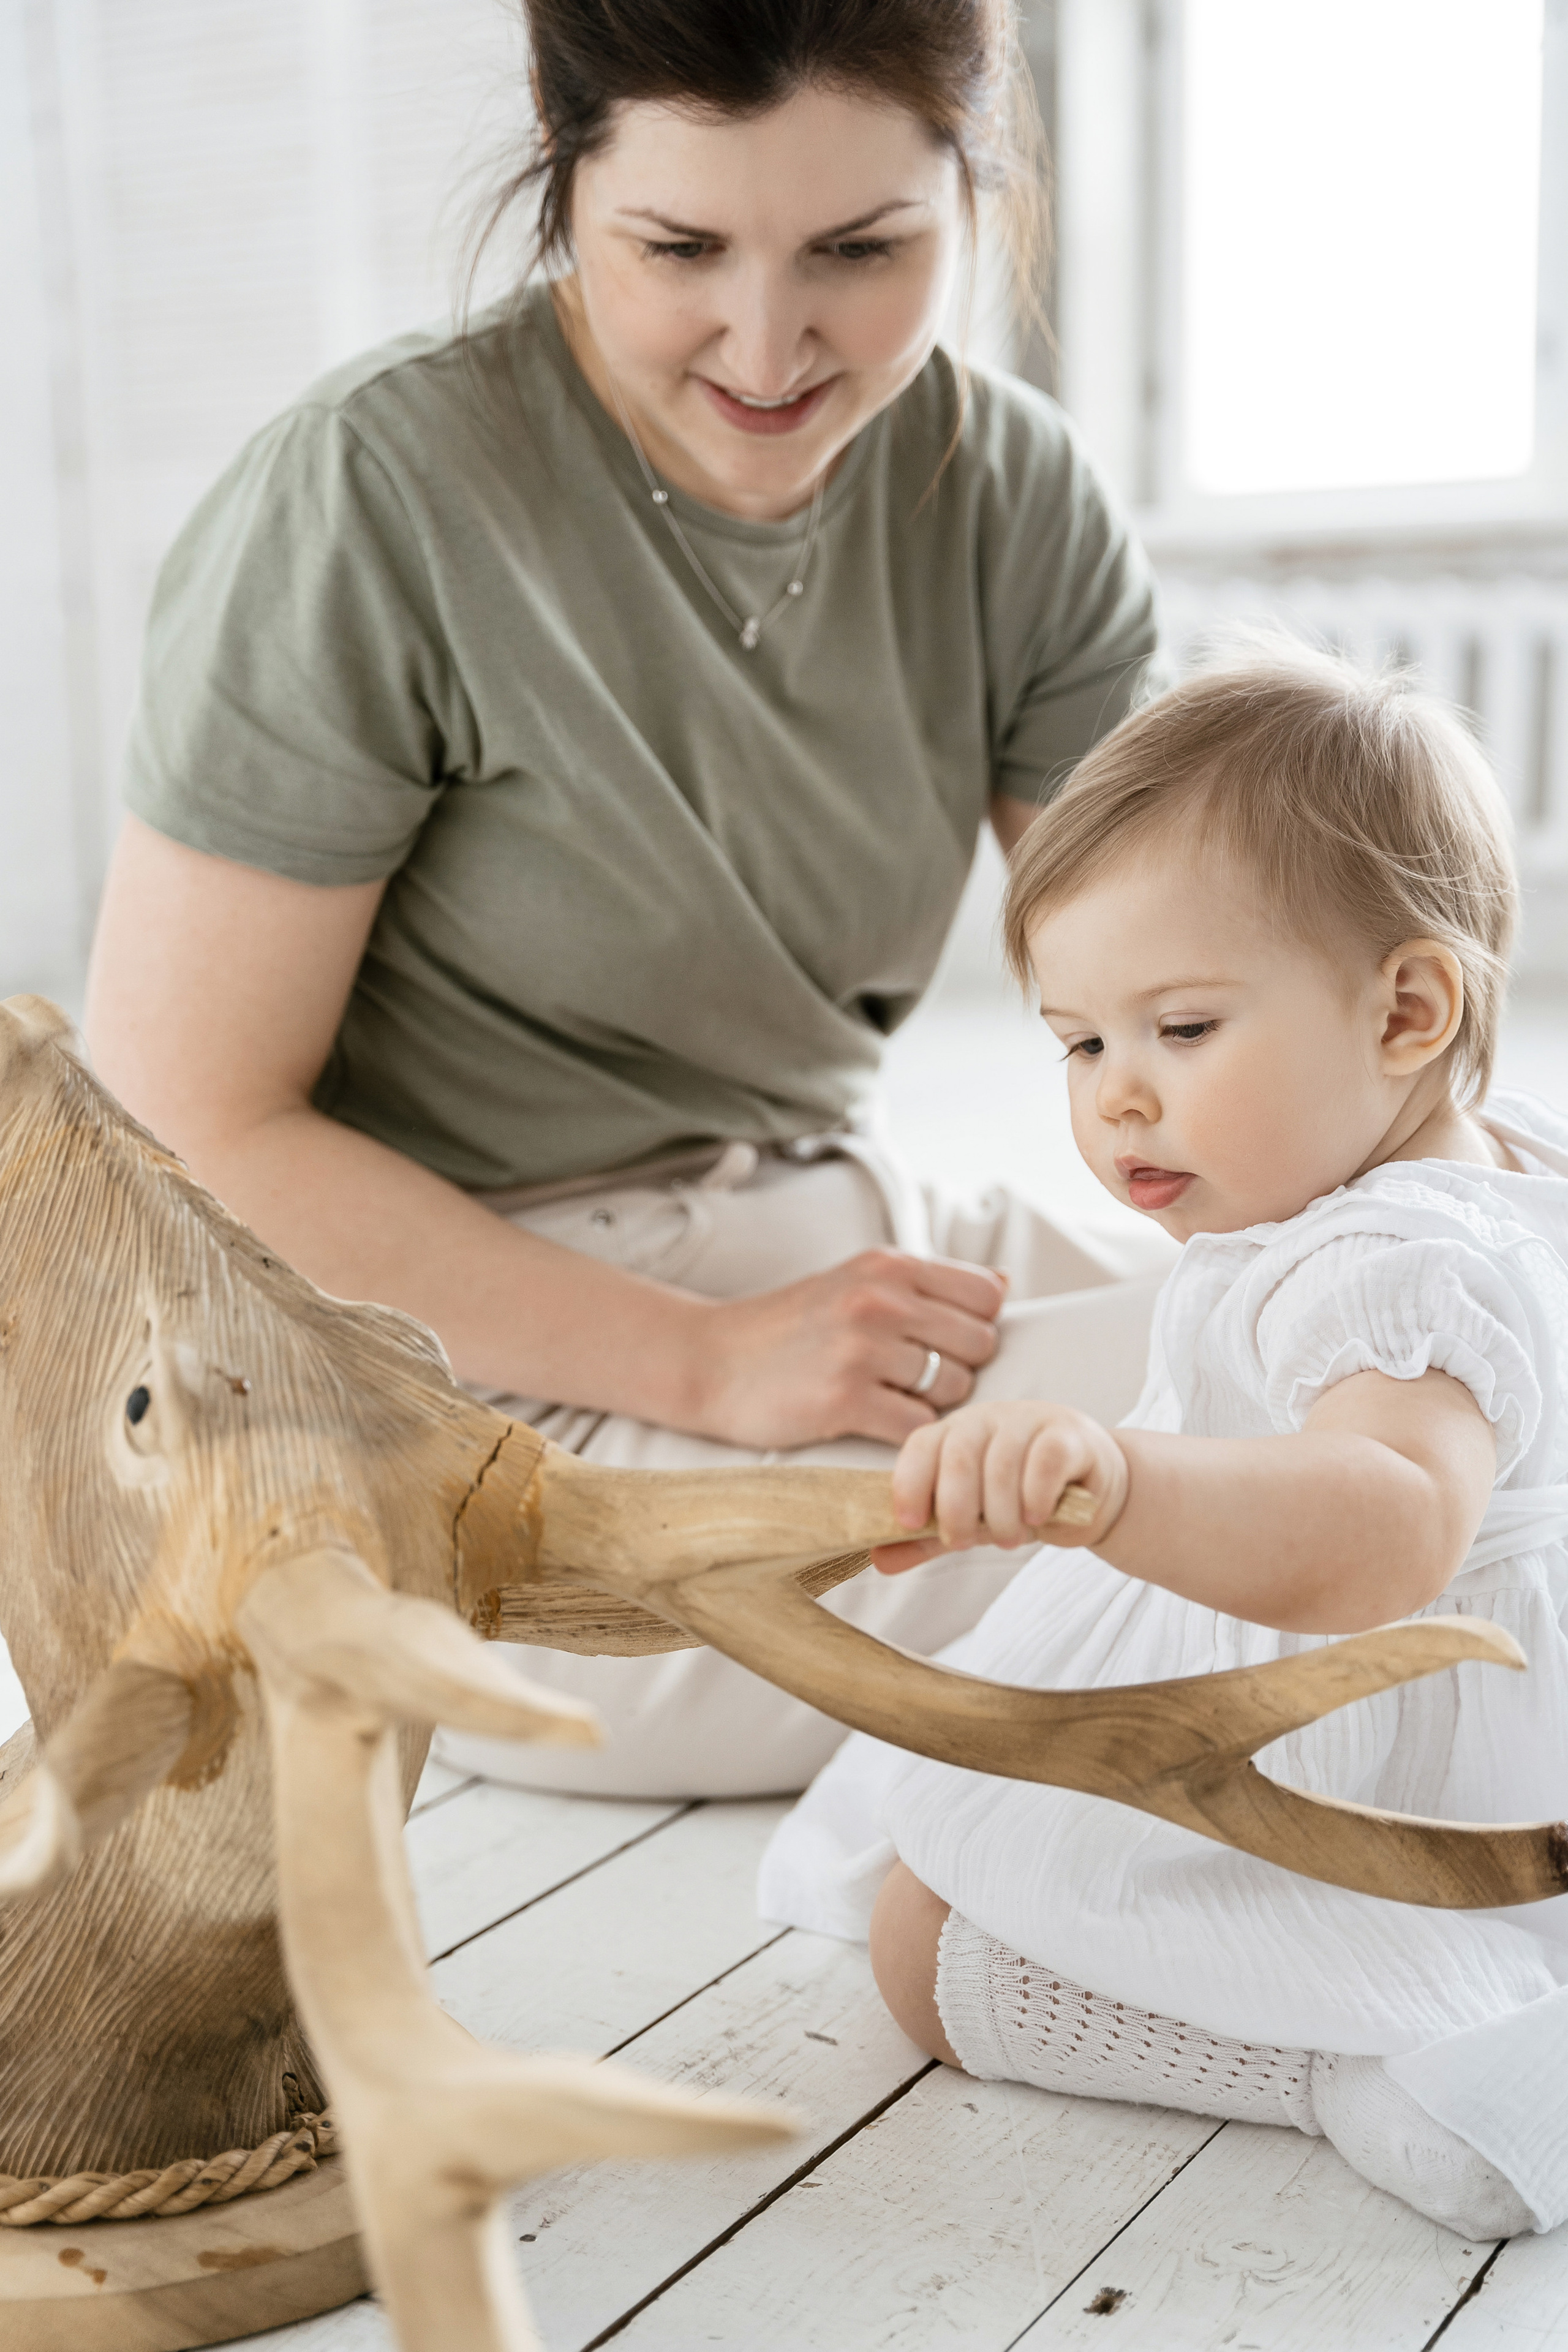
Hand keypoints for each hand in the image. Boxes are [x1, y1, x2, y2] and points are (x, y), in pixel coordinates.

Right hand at [688, 1250, 1005, 1449]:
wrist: (708, 1361)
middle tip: (913, 1378)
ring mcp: (862, 1349)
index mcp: (888, 1265)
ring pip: (955, 1389)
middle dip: (957, 1368)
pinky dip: (908, 1436)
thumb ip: (927, 1284)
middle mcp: (880, 1299)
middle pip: (979, 1344)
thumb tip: (1004, 1283)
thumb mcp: (856, 1281)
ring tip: (889, 1399)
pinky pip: (919, 1428)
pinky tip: (875, 1423)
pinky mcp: (843, 1400)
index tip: (940, 1342)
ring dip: (932, 1404)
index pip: (986, 1295)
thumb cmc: (790, 1327)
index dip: (973, 1326)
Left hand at [871, 1398, 1128, 1573]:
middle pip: (959, 1456)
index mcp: (953, 1434)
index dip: (909, 1484)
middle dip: (956, 1509)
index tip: (910, 1523)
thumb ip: (927, 1539)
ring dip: (1001, 1514)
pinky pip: (1044, 1462)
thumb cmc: (1020, 1501)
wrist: (1090, 1493)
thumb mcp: (970, 1522)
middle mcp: (987, 1419)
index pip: (920, 1447)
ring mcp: (1029, 1421)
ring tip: (1009, 1538)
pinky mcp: (1068, 1435)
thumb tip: (878, 1560)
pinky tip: (1036, 1517)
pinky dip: (1036, 1497)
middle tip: (965, 1542)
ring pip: (1002, 1464)